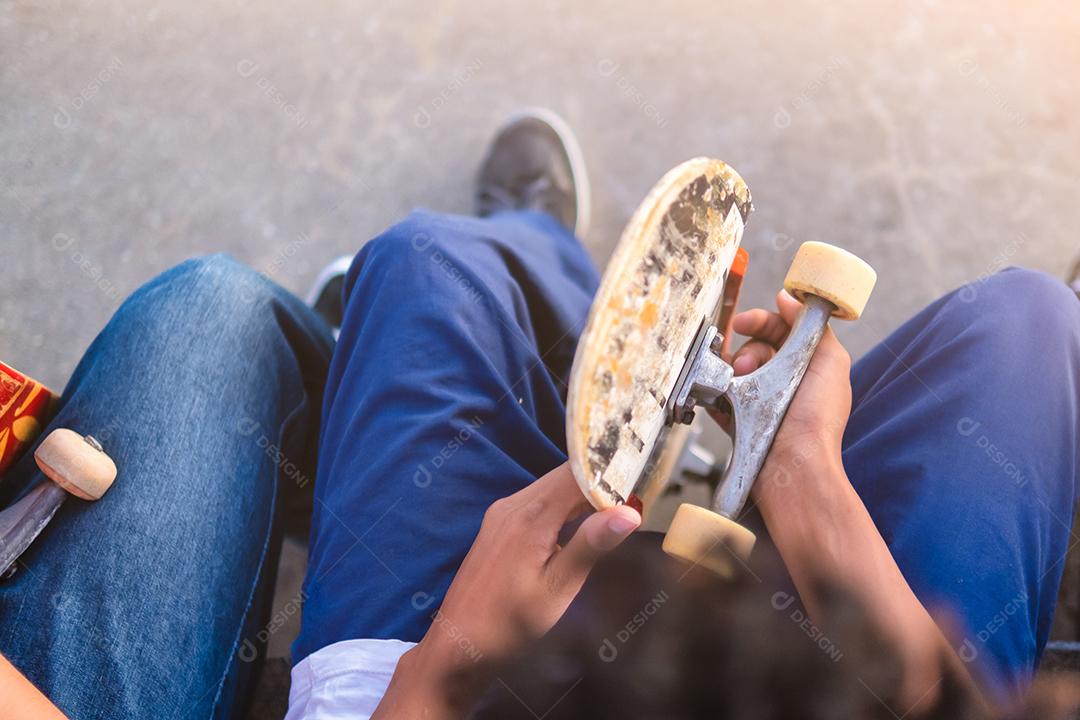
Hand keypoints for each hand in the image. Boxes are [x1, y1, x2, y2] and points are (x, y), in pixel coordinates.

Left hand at [375, 463, 640, 717]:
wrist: (458, 644)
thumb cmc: (509, 624)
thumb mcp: (557, 589)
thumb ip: (590, 546)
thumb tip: (630, 512)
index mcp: (531, 516)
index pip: (577, 472)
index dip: (610, 472)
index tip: (639, 482)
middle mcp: (513, 504)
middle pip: (564, 475)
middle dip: (600, 482)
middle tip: (635, 497)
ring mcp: (502, 513)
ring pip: (550, 487)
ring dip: (582, 494)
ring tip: (614, 510)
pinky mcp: (497, 525)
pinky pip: (537, 501)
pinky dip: (562, 506)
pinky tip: (579, 525)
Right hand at [712, 290, 852, 509]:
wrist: (791, 467)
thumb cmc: (815, 419)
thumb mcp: (830, 361)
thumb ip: (812, 326)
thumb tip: (789, 298)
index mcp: (807, 366)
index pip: (779, 329)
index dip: (761, 321)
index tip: (746, 323)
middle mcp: (784, 381)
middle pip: (754, 347)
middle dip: (747, 350)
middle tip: (747, 367)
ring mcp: (759, 401)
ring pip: (733, 369)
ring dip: (731, 372)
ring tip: (738, 386)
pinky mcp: (738, 420)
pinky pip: (718, 396)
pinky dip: (715, 393)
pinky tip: (719, 397)